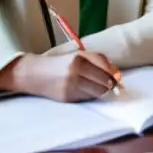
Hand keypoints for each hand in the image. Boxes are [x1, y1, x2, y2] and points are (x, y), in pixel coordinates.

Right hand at [2, 51, 121, 101]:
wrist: (35, 74)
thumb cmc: (61, 63)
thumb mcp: (78, 55)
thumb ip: (98, 61)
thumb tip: (116, 74)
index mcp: (79, 58)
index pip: (105, 68)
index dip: (114, 75)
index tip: (117, 77)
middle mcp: (75, 72)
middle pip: (104, 82)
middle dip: (110, 85)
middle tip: (111, 85)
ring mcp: (71, 86)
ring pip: (97, 92)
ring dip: (101, 90)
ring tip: (95, 86)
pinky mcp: (67, 97)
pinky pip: (87, 97)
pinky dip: (90, 95)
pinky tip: (84, 90)